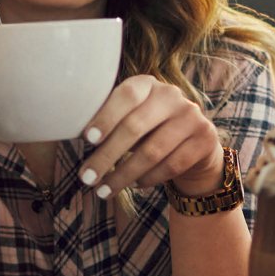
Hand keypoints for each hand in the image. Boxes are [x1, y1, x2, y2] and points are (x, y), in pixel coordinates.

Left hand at [76, 75, 222, 198]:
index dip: (106, 116)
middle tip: (86, 177)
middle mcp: (172, 96)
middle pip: (135, 127)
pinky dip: (149, 178)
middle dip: (107, 156)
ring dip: (124, 175)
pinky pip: (171, 165)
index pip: (126, 95)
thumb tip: (69, 132)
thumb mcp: (130, 117)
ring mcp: (191, 117)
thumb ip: (108, 120)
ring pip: (152, 152)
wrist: (193, 142)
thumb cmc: (148, 129)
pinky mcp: (205, 139)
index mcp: (147, 84)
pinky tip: (134, 185)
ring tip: (104, 190)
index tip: (87, 139)